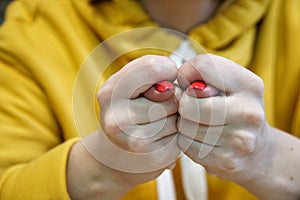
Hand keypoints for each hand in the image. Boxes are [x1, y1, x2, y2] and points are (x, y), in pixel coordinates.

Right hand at [94, 55, 180, 184]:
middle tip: (155, 106)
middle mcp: (117, 120)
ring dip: (175, 117)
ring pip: (179, 117)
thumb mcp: (127, 84)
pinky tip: (161, 138)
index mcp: (109, 93)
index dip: (166, 69)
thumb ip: (148, 71)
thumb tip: (171, 86)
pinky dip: (177, 135)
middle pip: (172, 96)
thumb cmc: (126, 111)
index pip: (152, 68)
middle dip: (171, 98)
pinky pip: (182, 136)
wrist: (115, 155)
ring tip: (157, 123)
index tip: (162, 77)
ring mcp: (135, 142)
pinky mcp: (155, 158)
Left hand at [177, 53, 268, 182]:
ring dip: (184, 124)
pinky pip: (185, 144)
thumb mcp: (228, 85)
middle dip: (184, 104)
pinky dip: (186, 141)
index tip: (189, 83)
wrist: (257, 152)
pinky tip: (201, 139)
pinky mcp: (226, 161)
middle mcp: (249, 112)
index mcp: (250, 85)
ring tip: (200, 124)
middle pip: (188, 102)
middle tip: (193, 108)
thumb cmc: (234, 111)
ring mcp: (239, 140)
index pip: (203, 65)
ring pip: (184, 125)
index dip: (186, 73)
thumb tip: (171, 86)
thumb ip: (202, 76)